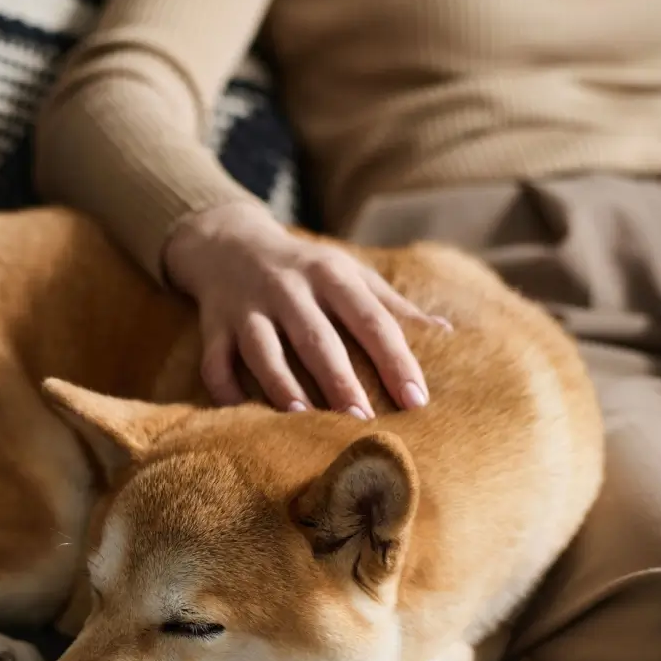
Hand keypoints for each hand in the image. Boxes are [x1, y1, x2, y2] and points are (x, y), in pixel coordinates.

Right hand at [164, 201, 445, 415]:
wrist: (228, 240)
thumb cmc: (305, 267)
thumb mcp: (349, 273)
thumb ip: (392, 304)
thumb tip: (446, 333)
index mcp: (331, 273)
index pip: (370, 318)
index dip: (394, 358)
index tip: (416, 398)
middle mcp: (288, 287)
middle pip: (316, 338)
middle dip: (340, 380)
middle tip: (363, 420)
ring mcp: (247, 307)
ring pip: (264, 349)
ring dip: (282, 385)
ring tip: (302, 418)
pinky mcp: (214, 324)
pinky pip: (215, 360)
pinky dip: (224, 388)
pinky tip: (242, 414)